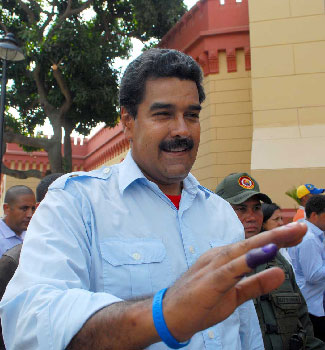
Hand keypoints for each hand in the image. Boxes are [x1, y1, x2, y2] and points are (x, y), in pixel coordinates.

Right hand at [162, 222, 306, 340]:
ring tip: (290, 233)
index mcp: (225, 258)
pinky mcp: (210, 280)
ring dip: (267, 241)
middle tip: (301, 226)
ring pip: (243, 250)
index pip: (254, 246)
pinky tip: (266, 253)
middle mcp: (220, 256)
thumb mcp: (235, 295)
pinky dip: (249, 260)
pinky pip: (231, 269)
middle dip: (278, 234)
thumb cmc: (200, 302)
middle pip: (252, 243)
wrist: (170, 314)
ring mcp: (213, 266)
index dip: (277, 240)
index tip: (297, 233)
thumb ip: (257, 284)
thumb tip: (281, 273)